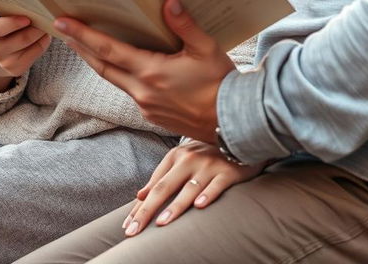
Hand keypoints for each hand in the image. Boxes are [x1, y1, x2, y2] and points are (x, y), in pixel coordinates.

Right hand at [0, 16, 50, 91]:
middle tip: (45, 16)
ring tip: (45, 23)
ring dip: (42, 32)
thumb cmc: (2, 29)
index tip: (27, 18)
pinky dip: (44, 42)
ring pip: (32, 43)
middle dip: (37, 25)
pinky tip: (44, 36)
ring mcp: (4, 62)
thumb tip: (33, 6)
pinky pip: (36, 52)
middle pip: (23, 37)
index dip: (14, 23)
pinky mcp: (16, 69)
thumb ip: (9, 12)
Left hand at [55, 0, 235, 139]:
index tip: (62, 23)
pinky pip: (128, 90)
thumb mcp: (207, 48)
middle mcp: (142, 91)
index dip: (83, 35)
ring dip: (96, 61)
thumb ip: (186, 25)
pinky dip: (117, 74)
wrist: (233, 122)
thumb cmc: (221, 83)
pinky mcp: (152, 114)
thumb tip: (169, 2)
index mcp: (152, 72)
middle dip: (80, 46)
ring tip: (84, 43)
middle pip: (102, 67)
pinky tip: (119, 64)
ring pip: (113, 79)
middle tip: (62, 29)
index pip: (108, 50)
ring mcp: (145, 105)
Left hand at [121, 141, 265, 235]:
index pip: (154, 186)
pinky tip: (199, 206)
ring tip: (162, 222)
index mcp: (176, 156)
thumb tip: (140, 195)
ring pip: (189, 188)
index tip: (127, 226)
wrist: (240, 135)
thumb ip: (162, 176)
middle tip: (134, 231)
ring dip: (176, 206)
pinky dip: (208, 195)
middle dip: (147, 210)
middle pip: (165, 187)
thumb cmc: (207, 154)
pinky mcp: (228, 170)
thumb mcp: (182, 160)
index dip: (140, 207)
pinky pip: (217, 184)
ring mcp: (209, 164)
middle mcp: (190, 159)